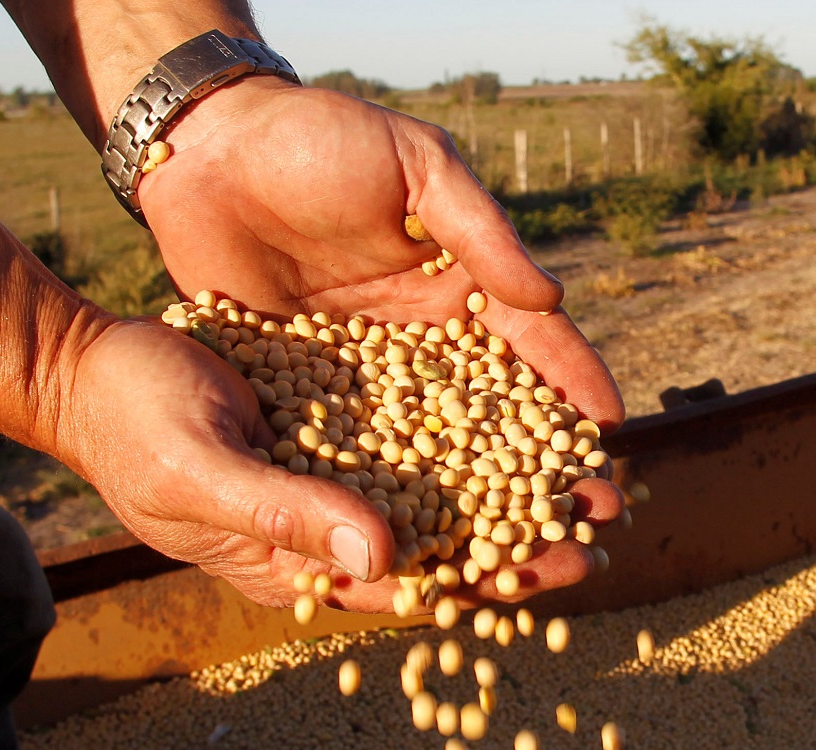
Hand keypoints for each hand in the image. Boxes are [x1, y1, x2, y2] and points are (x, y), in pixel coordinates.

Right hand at [52, 318, 617, 609]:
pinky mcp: (345, 422)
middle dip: (526, 534)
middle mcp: (336, 528)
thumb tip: (385, 559)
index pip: (419, 588)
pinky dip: (475, 421)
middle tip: (606, 520)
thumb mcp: (204, 473)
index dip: (493, 581)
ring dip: (514, 477)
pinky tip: (534, 402)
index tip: (565, 567)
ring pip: (447, 486)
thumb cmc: (133, 429)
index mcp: (303, 565)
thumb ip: (288, 514)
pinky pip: (421, 427)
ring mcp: (342, 475)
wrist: (93, 365)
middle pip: (450, 544)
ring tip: (589, 466)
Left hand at [132, 78, 625, 605]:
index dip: (575, 383)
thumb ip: (483, 231)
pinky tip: (410, 541)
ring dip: (475, 497)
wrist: (203, 150)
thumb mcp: (418, 165)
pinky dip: (383, 494)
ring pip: (435, 444)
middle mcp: (427, 338)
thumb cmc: (319, 139)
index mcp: (465, 283)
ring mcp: (370, 372)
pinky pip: (356, 452)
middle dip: (544, 462)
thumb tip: (551, 300)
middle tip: (591, 512)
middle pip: (498, 411)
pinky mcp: (310, 393)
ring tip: (516, 544)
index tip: (611, 431)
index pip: (536, 342)